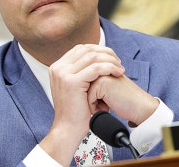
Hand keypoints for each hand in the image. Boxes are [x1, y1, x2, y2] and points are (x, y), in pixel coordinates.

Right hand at [40, 44, 123, 164]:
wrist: (68, 129)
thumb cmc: (75, 112)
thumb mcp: (74, 87)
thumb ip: (80, 73)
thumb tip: (95, 61)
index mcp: (58, 67)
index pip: (80, 49)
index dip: (98, 50)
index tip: (111, 58)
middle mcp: (58, 68)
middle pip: (86, 49)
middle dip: (105, 53)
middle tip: (118, 62)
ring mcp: (63, 73)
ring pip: (92, 57)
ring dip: (110, 60)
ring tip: (120, 69)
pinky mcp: (72, 81)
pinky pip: (96, 68)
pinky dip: (109, 68)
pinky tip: (117, 73)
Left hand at [87, 74, 158, 125]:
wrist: (140, 108)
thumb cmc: (124, 101)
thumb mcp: (106, 91)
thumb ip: (94, 86)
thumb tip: (78, 91)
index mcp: (100, 69)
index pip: (83, 84)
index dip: (90, 97)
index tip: (102, 101)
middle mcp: (99, 68)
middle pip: (81, 88)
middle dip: (90, 100)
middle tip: (105, 103)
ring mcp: (101, 73)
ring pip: (83, 93)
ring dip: (92, 103)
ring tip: (106, 105)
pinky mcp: (102, 82)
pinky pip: (88, 97)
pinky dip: (95, 106)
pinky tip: (107, 107)